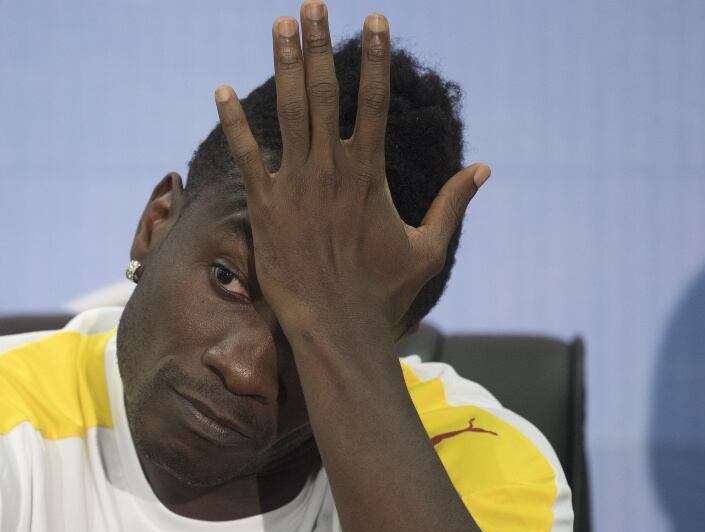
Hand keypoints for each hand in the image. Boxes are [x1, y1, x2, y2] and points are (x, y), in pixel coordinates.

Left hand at [214, 2, 489, 336]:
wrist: (336, 327)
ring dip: (284, 64)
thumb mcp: (429, 247)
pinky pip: (246, 155)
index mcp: (370, 173)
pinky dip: (232, 122)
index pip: (374, 101)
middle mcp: (332, 169)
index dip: (373, 58)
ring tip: (279, 24)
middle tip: (312, 4)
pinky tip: (219, 90)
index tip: (373, 21)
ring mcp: (297, 185)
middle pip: (326, 93)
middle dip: (320, 44)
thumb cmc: (382, 291)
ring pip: (289, 112)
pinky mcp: (266, 207)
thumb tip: (485, 168)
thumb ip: (454, 203)